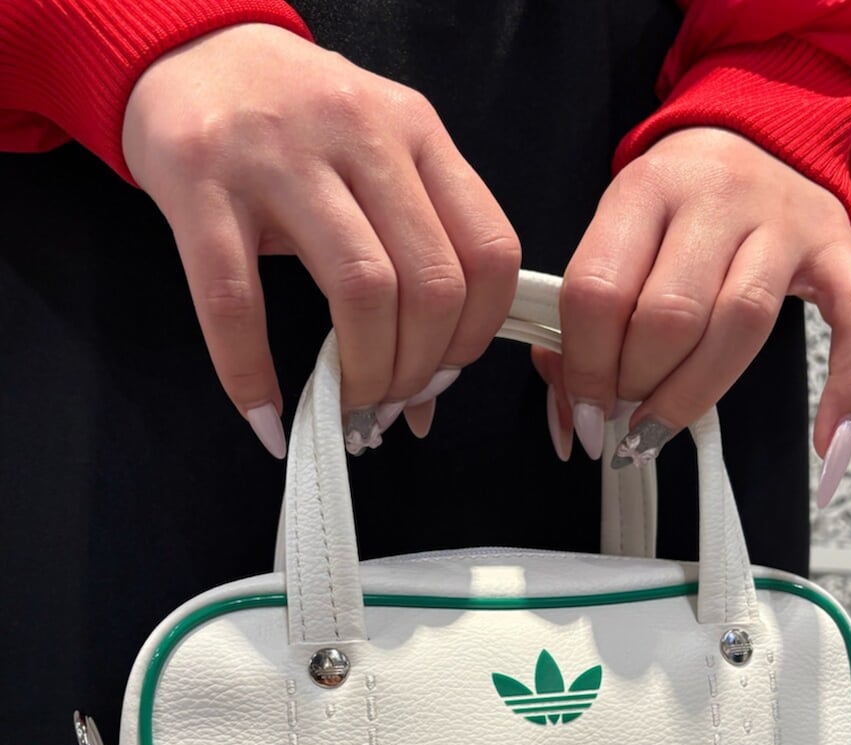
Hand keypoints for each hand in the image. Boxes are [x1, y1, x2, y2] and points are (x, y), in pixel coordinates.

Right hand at [122, 24, 520, 454]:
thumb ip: (414, 251)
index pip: (488, 251)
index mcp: (415, 130)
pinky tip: (266, 413)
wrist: (186, 50)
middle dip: (418, 370)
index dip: (474, 336)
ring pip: (360, 291)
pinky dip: (253, 375)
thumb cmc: (293, 124)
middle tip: (388, 401)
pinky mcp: (201, 182)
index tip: (443, 376)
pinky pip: (237, 303)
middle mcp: (359, 133)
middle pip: (431, 284)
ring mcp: (278, 155)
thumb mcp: (374, 158)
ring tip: (344, 405)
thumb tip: (429, 390)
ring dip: (362, 375)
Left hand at [534, 127, 850, 503]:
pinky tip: (826, 446)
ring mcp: (785, 221)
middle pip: (670, 315)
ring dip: (693, 396)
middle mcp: (718, 196)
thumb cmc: (676, 210)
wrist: (764, 135)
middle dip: (636, 384)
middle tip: (625, 409)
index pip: (599, 290)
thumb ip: (586, 318)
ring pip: (742, 325)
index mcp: (647, 188)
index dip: (584, 367)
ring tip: (661, 427)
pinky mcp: (841, 250)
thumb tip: (573, 416)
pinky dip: (849, 389)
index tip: (583, 411)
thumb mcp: (620, 237)